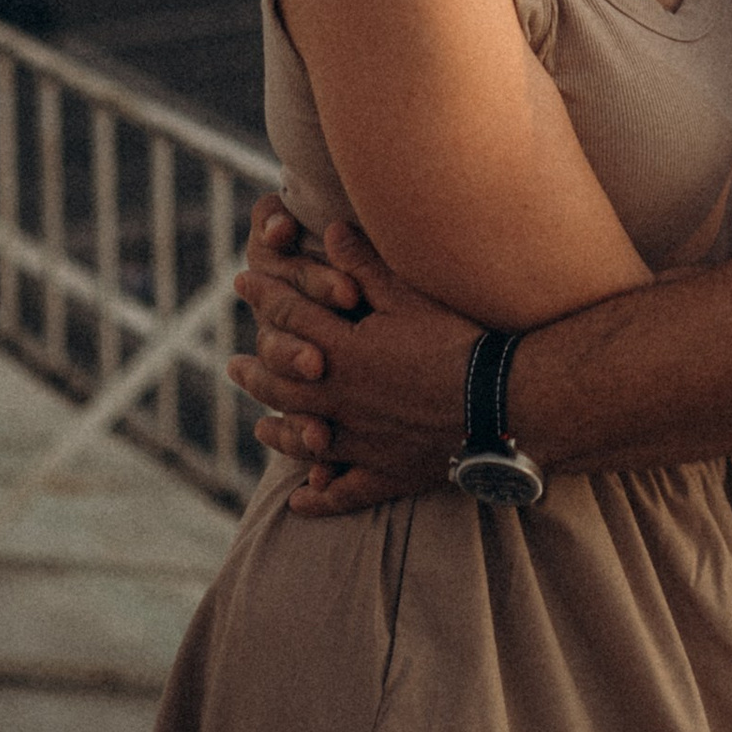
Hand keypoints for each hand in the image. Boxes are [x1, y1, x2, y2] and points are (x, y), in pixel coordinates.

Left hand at [227, 207, 481, 514]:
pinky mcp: (385, 474)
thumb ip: (365, 267)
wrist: (497, 404)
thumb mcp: (410, 297)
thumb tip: (329, 229)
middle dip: (256, 371)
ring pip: (304, 439)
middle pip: (284, 384)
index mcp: (342, 352)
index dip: (266, 296)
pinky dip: (319, 499)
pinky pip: (343, 492)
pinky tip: (301, 502)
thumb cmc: (457, 342)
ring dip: (278, 433)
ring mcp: (359, 441)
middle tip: (234, 367)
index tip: (242, 284)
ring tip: (261, 428)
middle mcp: (339, 400)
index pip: (291, 318)